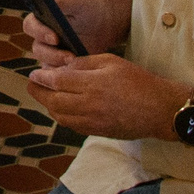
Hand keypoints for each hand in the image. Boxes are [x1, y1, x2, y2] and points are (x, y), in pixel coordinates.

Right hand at [22, 0, 126, 66]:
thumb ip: (61, 1)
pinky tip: (80, 72)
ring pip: (46, 64)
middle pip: (37, 49)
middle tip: (70, 57)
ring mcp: (51, 53)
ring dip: (61, 65)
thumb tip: (47, 2)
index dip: (39, 32)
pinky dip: (67, 75)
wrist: (103, 22)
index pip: (29, 25)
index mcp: (40, 19)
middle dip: (53, 54)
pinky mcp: (62, 65)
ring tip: (78, 64)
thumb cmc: (87, 7)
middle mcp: (42, 37)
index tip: (55, 37)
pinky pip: (58, 75)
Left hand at [25, 54, 187, 142]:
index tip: (34, 74)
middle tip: (32, 85)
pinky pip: (72, 125)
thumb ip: (84, 64)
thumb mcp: (111, 62)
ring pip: (60, 116)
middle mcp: (89, 105)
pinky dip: (61, 116)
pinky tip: (61, 108)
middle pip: (53, 101)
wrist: (160, 110)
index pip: (57, 81)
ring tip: (45, 96)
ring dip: (48, 105)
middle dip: (38, 93)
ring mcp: (93, 122)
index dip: (42, 77)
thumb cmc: (138, 81)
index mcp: (93, 84)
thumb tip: (63, 67)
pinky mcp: (98, 132)